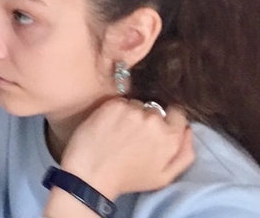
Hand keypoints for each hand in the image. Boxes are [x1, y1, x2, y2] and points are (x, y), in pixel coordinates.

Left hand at [59, 98, 193, 200]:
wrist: (92, 174)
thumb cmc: (128, 179)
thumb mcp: (165, 176)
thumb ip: (185, 153)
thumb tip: (189, 130)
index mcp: (171, 137)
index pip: (178, 113)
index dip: (168, 120)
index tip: (155, 129)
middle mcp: (154, 119)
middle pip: (156, 109)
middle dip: (148, 118)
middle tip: (134, 134)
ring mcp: (132, 110)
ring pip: (137, 104)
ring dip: (131, 113)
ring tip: (119, 130)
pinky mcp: (113, 104)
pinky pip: (120, 102)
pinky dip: (116, 110)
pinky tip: (109, 125)